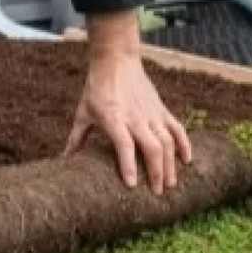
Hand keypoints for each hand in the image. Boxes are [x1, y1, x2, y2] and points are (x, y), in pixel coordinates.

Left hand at [64, 11, 193, 190]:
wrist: (116, 59)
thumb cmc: (97, 87)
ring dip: (171, 164)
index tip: (131, 185)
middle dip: (156, 172)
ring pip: (167, 141)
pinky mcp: (161, 109)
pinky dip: (184, 144)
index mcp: (114, 118)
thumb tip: (64, 161)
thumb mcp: (83, 112)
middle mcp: (135, 117)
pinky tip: (187, 161)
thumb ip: (76, 138)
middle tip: (156, 193)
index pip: (124, 144)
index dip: (128, 165)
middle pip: (152, 147)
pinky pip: (177, 128)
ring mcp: (151, 113)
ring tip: (170, 184)